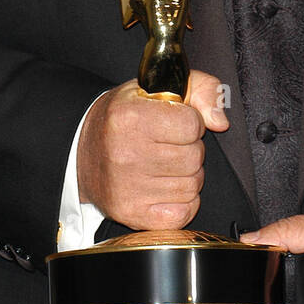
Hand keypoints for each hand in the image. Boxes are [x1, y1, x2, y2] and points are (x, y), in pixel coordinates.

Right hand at [76, 70, 227, 230]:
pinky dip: (182, 202)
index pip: (192, 125)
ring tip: (165, 164)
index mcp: (130, 118)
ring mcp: (128, 189)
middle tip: (169, 144)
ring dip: (187, 175)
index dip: (190, 122)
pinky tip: (165, 187)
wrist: (83, 151)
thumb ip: (201, 89)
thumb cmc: (125, 117)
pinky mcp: (133, 215)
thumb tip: (221, 122)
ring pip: (192, 185)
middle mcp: (126, 154)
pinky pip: (184, 212)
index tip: (175, 122)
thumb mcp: (158, 87)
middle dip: (190, 149)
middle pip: (194, 157)